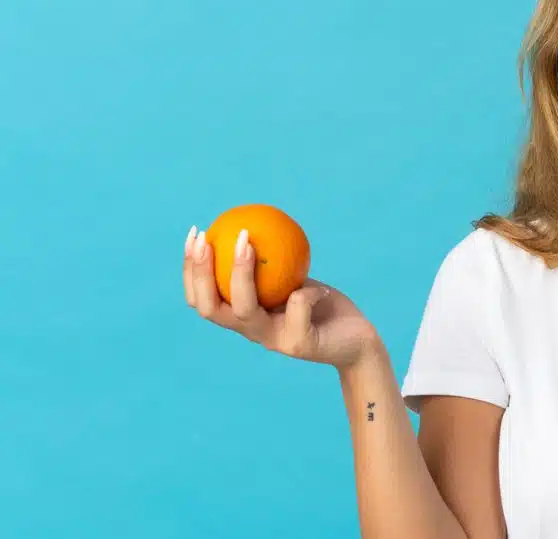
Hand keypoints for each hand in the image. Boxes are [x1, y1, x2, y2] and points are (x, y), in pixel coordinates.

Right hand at [183, 227, 379, 369]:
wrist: (356, 342)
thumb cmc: (322, 305)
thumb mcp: (294, 279)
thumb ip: (274, 262)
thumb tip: (253, 223)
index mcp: (244, 317)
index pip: (202, 300)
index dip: (191, 270)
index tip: (196, 234)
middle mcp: (252, 332)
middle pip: (210, 308)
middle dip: (201, 273)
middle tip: (207, 239)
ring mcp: (274, 341)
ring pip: (245, 310)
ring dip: (240, 273)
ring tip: (246, 241)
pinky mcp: (299, 345)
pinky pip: (297, 307)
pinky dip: (306, 290)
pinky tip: (317, 285)